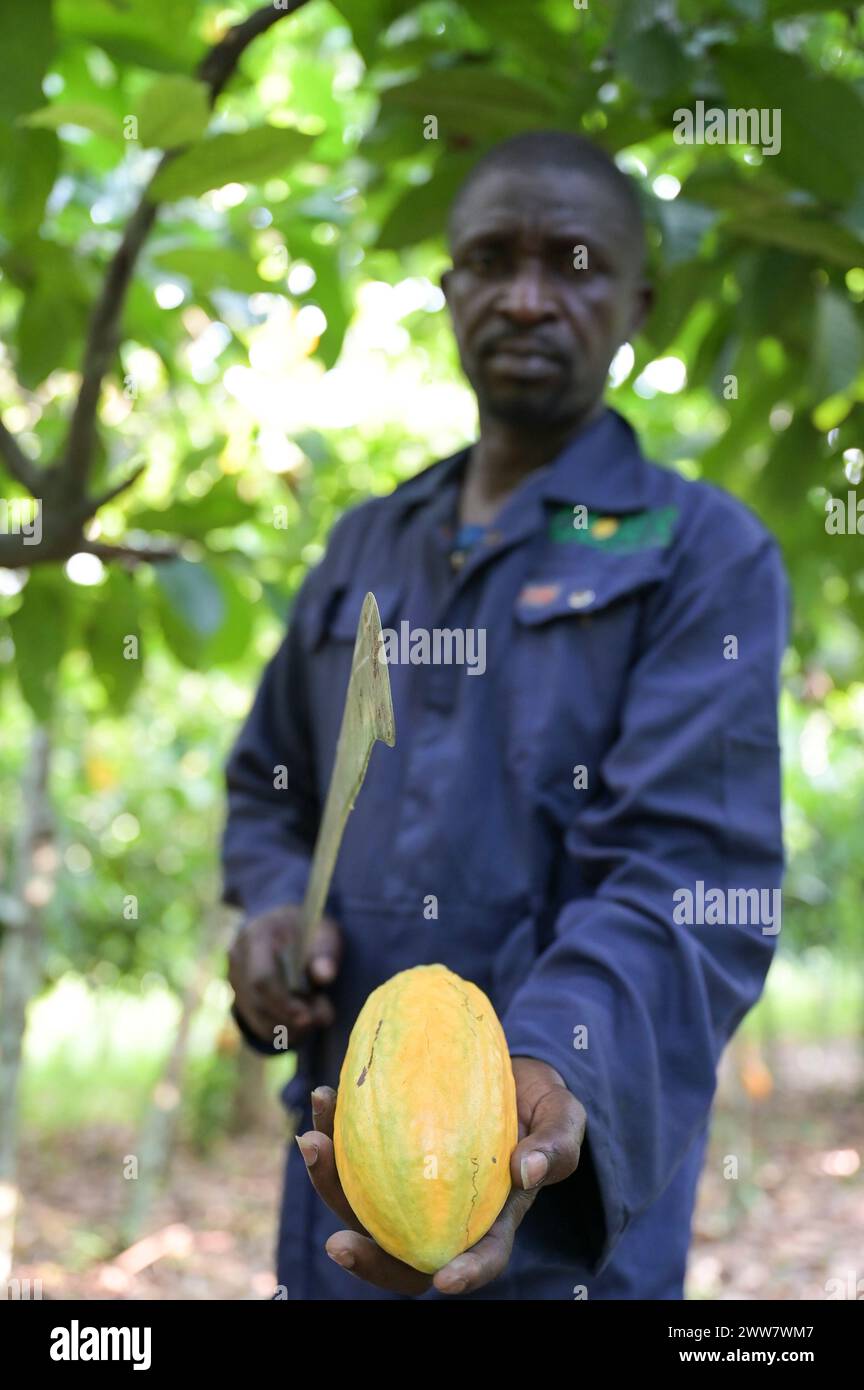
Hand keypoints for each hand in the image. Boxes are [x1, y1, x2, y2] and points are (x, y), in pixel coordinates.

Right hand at [227, 905, 341, 1048]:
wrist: (290, 928)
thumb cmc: (309, 930)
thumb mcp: (323, 933)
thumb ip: (324, 952)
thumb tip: (325, 976)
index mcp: (255, 935)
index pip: (261, 978)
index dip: (283, 1002)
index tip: (308, 1016)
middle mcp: (237, 958)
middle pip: (258, 1003)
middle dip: (292, 1018)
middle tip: (325, 1016)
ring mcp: (235, 979)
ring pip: (258, 1018)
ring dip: (292, 1026)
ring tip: (321, 1013)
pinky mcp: (240, 997)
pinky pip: (259, 1025)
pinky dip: (285, 1030)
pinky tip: (306, 1021)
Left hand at [296, 1056, 585, 1295]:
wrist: (509, 1071)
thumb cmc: (540, 1103)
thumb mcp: (564, 1116)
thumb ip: (557, 1144)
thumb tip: (528, 1170)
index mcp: (493, 1217)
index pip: (482, 1258)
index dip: (466, 1273)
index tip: (444, 1280)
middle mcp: (442, 1213)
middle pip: (403, 1254)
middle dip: (367, 1258)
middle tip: (336, 1243)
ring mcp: (408, 1186)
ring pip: (362, 1205)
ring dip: (330, 1182)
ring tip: (311, 1141)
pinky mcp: (385, 1152)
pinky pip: (352, 1156)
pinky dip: (333, 1132)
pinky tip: (323, 1098)